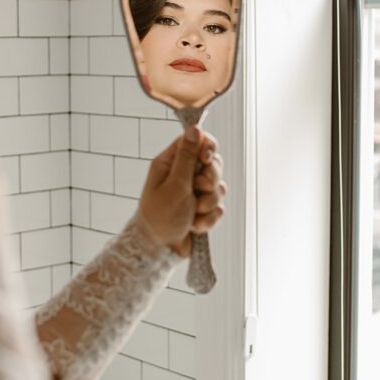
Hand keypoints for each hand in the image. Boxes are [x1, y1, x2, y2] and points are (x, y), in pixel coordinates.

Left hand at [138, 126, 226, 256]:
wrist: (160, 250)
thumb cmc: (160, 216)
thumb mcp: (175, 184)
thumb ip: (187, 157)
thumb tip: (195, 128)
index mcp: (171, 163)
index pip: (196, 141)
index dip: (207, 147)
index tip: (207, 158)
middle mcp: (183, 175)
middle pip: (213, 163)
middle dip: (210, 179)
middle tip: (198, 189)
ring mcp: (194, 193)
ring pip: (218, 188)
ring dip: (208, 203)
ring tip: (193, 212)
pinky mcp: (202, 210)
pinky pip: (218, 208)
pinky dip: (208, 218)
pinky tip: (194, 225)